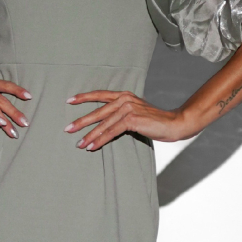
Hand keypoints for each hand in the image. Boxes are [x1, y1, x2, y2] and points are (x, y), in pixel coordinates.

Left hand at [65, 90, 193, 150]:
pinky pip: (111, 132)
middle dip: (81, 121)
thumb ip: (121, 115)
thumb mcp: (136, 114)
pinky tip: (92, 146)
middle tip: (67, 129)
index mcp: (124, 95)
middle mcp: (124, 99)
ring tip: (79, 144)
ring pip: (103, 124)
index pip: (100, 95)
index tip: (69, 101)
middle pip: (98, 111)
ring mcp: (128, 108)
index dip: (84, 97)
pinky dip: (100, 140)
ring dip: (90, 135)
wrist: (174, 123)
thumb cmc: (155, 121)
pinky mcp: (132, 119)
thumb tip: (105, 126)